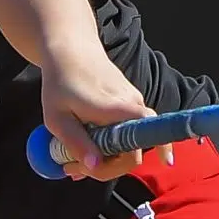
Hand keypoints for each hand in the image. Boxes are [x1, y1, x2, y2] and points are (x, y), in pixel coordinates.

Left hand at [40, 44, 155, 180]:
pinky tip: (82, 146)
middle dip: (106, 168)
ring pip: (126, 142)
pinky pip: (123, 131)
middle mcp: (132, 106)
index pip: (143, 137)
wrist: (71, 49)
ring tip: (71, 161)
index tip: (161, 165)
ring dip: (103, 158)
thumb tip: (95, 166)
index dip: (150, 155)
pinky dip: (105, 144)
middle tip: (71, 170)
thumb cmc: (60, 81)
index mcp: (116, 109)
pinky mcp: (128, 103)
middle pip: (133, 150)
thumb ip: (76, 143)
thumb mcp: (57, 117)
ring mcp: (133, 103)